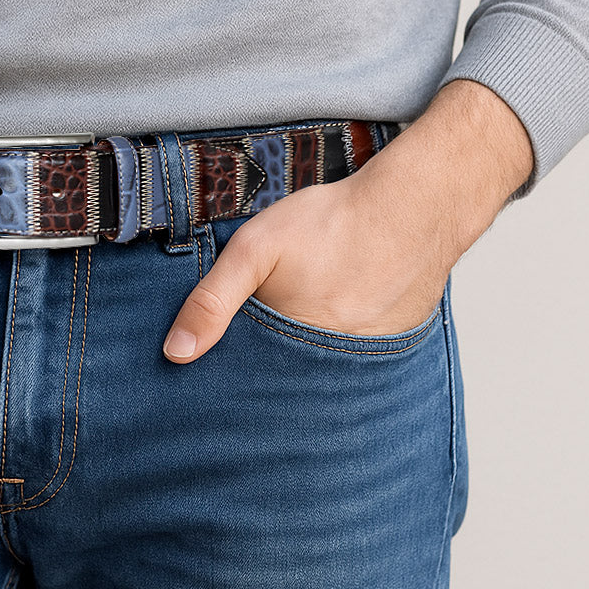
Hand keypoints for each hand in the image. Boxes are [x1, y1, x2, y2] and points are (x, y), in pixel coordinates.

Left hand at [163, 80, 533, 362]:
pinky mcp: (391, 347)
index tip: (224, 357)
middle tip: (276, 318)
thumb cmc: (331, 225)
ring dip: (304, 354)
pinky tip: (339, 307)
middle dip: (269, 362)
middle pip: (284, 378)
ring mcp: (366, 361)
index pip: (250, 382)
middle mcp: (331, 368)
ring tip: (308, 310)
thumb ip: (212, 300)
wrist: (413, 207)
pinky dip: (339, 341)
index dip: (234, 369)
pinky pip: (354, 357)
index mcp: (291, 352)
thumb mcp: (254, 250)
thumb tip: (175, 353)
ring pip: (319, 370)